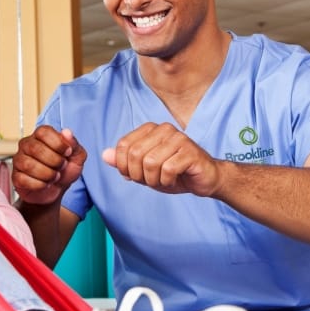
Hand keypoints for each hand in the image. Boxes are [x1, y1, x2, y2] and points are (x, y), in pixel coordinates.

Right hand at [13, 126, 85, 205]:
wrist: (57, 190)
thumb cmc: (65, 169)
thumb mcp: (76, 156)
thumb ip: (74, 144)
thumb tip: (67, 132)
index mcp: (41, 135)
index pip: (43, 132)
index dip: (58, 143)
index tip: (67, 152)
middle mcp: (27, 144)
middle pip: (35, 149)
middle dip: (54, 161)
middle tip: (62, 166)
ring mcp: (19, 160)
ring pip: (29, 165)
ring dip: (47, 174)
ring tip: (55, 176)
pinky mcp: (16, 176)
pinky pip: (23, 179)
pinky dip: (39, 184)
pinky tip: (45, 184)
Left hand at [103, 122, 221, 196]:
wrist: (204, 179)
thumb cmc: (174, 173)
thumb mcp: (144, 169)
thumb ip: (124, 162)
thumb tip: (104, 155)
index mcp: (151, 129)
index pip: (124, 145)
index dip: (124, 166)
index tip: (133, 176)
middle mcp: (164, 129)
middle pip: (135, 154)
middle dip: (138, 175)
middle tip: (149, 180)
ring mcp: (178, 138)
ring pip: (150, 163)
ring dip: (153, 180)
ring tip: (162, 180)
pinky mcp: (190, 151)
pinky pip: (167, 170)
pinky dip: (167, 181)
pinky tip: (174, 179)